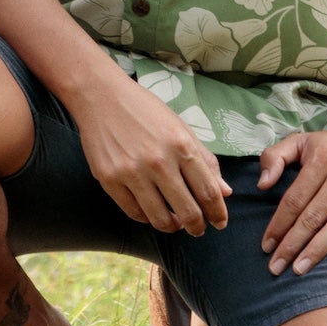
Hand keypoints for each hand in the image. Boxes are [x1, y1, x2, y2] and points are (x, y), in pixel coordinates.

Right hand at [68, 69, 231, 236]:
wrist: (101, 96)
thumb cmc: (145, 110)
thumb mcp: (180, 127)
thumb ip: (204, 159)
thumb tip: (225, 192)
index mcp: (181, 145)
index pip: (208, 191)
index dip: (218, 212)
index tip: (220, 222)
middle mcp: (158, 162)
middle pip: (188, 212)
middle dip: (198, 227)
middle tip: (198, 229)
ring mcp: (132, 173)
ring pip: (161, 220)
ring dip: (173, 227)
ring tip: (175, 222)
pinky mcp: (110, 180)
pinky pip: (135, 213)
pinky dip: (147, 217)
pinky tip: (152, 210)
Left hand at [259, 122, 326, 273]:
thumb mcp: (300, 140)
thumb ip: (275, 156)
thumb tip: (262, 185)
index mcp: (321, 160)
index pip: (295, 199)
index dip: (279, 224)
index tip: (266, 246)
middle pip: (314, 215)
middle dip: (292, 244)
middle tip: (276, 267)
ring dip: (319, 249)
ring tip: (300, 268)